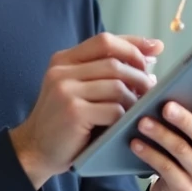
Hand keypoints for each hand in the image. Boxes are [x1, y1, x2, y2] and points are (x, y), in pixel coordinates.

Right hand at [10, 33, 163, 188]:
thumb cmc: (64, 121)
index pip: (104, 41)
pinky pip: (113, 109)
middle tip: (152, 88)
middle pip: (114, 62)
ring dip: (135, 98)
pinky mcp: (73, 112)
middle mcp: (61, 70)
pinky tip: (126, 123)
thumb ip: (104, 71)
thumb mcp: (77, 88)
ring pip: (117, 85)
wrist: (35, 149)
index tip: (156, 47)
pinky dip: (125, 117)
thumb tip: (150, 55)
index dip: (133, 43)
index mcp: (63, 60)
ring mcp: (65, 90)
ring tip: (140, 107)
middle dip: (139, 74)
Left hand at [132, 87, 191, 190]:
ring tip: (142, 122)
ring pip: (182, 150)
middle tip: (166, 106)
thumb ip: (190, 115)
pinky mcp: (185, 189)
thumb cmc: (186, 151)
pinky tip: (136, 143)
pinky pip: (166, 168)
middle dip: (184, 119)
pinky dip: (149, 153)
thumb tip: (167, 90)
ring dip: (160, 134)